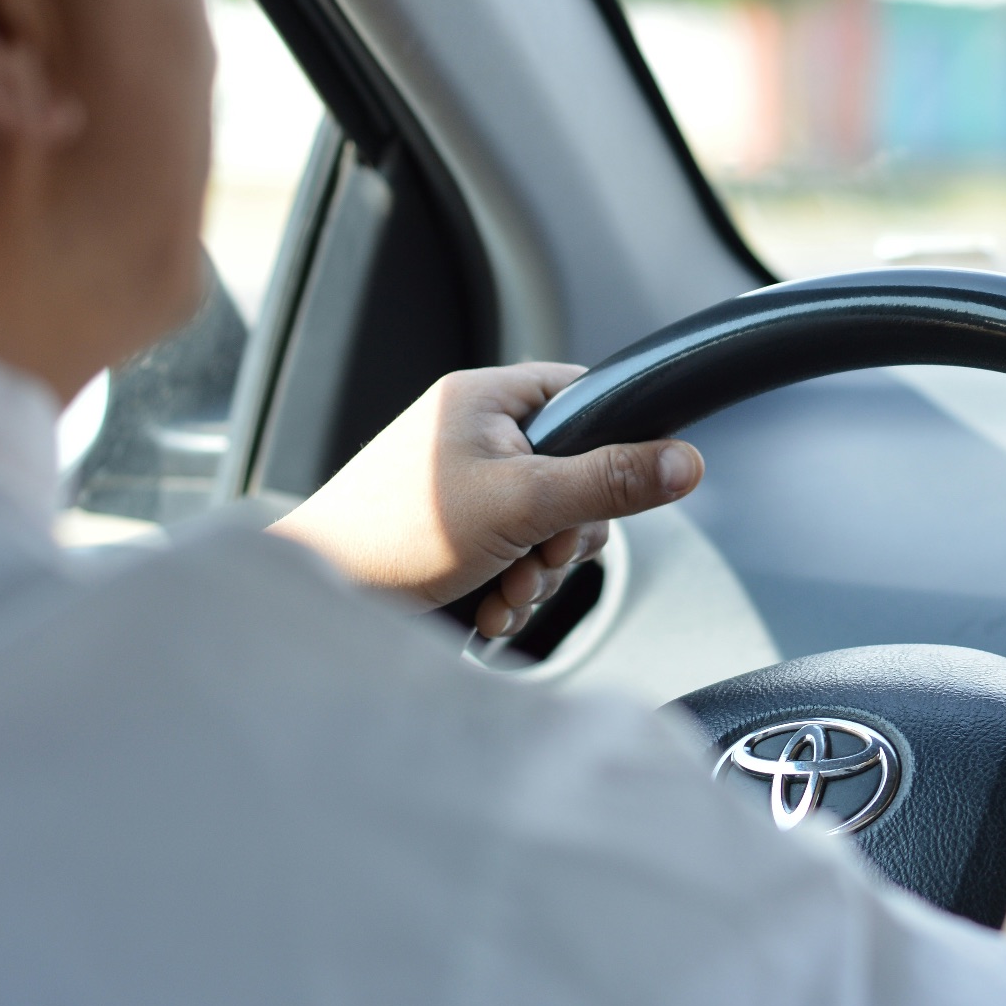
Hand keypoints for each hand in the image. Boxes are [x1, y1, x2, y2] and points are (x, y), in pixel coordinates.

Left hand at [268, 363, 703, 637]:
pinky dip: (511, 589)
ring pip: (549, 527)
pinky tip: (488, 607)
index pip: (587, 398)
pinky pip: (515, 555)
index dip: (612, 448)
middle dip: (566, 539)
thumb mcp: (523, 504)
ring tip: (501, 592)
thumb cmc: (394, 536)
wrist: (317, 601)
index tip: (604, 497)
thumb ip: (610, 482)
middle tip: (537, 559)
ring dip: (538, 574)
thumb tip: (688, 462)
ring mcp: (464, 486)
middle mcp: (476, 433)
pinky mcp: (455, 533)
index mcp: (486, 398)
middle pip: (578, 477)